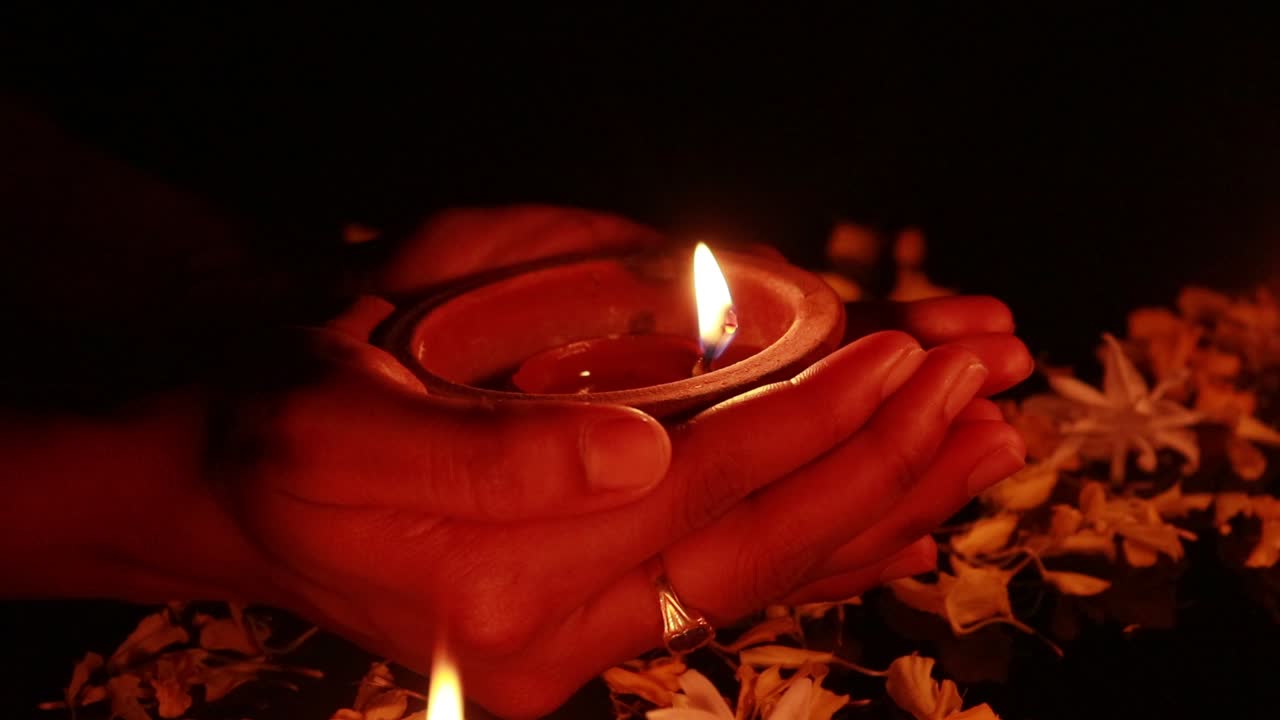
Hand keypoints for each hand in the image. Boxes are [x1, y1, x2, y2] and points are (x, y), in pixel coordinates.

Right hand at [208, 205, 1030, 715]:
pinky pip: (723, 592)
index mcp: (489, 579)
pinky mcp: (575, 635)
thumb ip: (488, 453)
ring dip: (879, 505)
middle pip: (756, 548)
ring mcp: (567, 649)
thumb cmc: (280, 430)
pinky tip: (903, 531)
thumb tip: (644, 454)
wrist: (230, 498)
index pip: (695, 491)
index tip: (904, 355)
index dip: (806, 422)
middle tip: (986, 392)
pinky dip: (821, 553)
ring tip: (981, 447)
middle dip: (881, 466)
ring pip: (758, 575)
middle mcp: (545, 637)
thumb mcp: (342, 422)